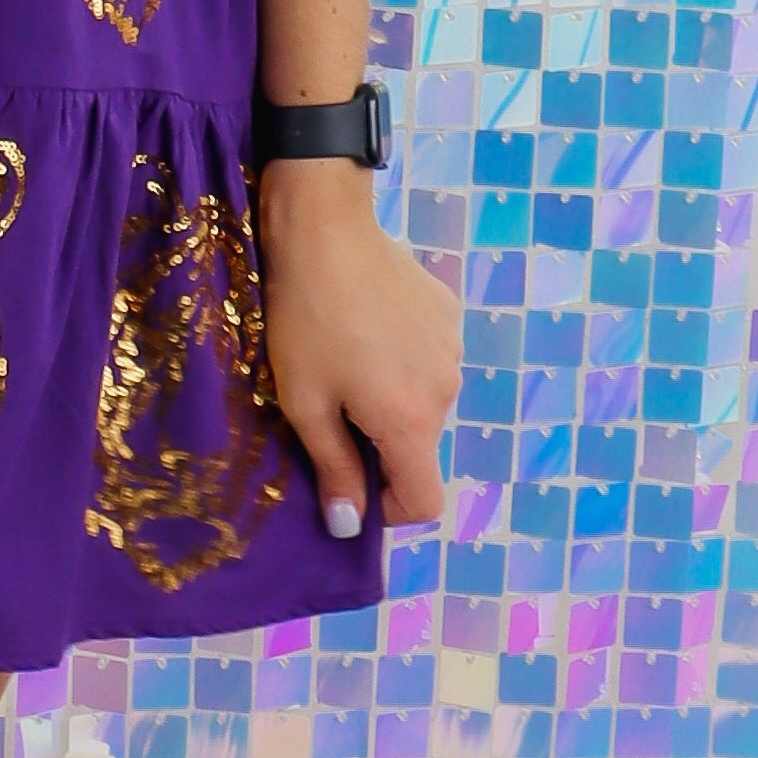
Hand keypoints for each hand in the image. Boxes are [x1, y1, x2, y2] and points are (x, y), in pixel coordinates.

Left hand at [252, 158, 457, 543]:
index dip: (388, 509)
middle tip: (328, 407)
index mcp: (412, 423)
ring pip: (423, 401)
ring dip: (389, 398)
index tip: (349, 484)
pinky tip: (363, 325)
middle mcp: (447, 392)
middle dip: (378, 445)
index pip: (426, 501)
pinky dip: (400, 359)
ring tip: (343, 359)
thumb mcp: (305, 403)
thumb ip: (334, 469)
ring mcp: (453, 349)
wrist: (325, 230)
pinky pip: (427, 358)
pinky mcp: (448, 312)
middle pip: (419, 447)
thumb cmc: (304, 322)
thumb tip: (350, 526)